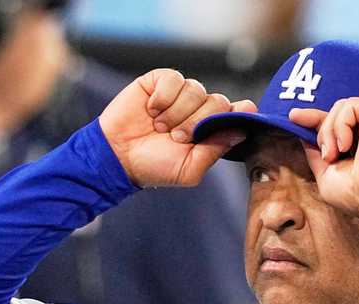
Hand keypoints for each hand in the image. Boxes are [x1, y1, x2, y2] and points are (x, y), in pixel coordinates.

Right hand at [100, 69, 255, 186]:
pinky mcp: (161, 81)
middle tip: (176, 137)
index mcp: (212, 130)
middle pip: (219, 101)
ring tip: (159, 127)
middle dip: (197, 122)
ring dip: (177, 112)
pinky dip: (164, 97)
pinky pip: (174, 79)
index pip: (238, 112)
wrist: (117, 155)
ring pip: (196, 90)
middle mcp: (200, 109)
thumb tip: (241, 130)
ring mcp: (181, 94)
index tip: (237, 116)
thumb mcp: (189, 169)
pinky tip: (152, 110)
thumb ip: (215, 150)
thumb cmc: (154, 166)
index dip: (239, 113)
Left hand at [289, 97, 358, 217]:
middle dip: (322, 132)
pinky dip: (341, 125)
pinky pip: (350, 106)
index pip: (336, 123)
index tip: (294, 116)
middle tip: (327, 157)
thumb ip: (317, 153)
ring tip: (335, 154)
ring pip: (340, 108)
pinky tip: (346, 145)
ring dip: (330, 132)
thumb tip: (304, 133)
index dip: (314, 119)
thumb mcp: (327, 174)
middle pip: (336, 113)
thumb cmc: (356, 194)